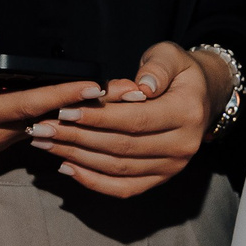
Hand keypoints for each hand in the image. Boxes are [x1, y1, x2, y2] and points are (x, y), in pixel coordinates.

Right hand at [0, 23, 101, 163]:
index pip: (31, 104)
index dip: (65, 94)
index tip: (95, 86)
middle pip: (46, 118)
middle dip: (83, 105)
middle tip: (122, 93)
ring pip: (39, 126)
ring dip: (70, 112)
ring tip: (105, 98)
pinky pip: (27, 129)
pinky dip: (50, 117)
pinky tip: (68, 108)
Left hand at [28, 40, 218, 197]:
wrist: (200, 98)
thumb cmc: (178, 73)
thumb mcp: (171, 56)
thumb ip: (157, 68)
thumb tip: (142, 87)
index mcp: (186, 114)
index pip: (135, 119)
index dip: (98, 117)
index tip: (65, 111)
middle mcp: (182, 146)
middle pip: (122, 146)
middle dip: (78, 138)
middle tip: (44, 129)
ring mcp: (172, 167)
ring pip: (118, 168)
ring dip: (78, 158)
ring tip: (46, 144)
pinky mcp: (160, 178)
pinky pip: (125, 188)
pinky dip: (94, 182)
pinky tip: (67, 168)